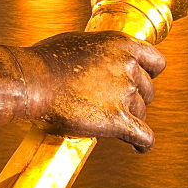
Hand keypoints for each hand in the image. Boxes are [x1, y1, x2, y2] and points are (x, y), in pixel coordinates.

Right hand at [18, 31, 165, 152]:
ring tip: (110, 120)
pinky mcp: (118, 120)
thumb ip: (98, 52)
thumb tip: (99, 61)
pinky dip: (142, 143)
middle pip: (147, 89)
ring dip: (130, 117)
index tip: (139, 79)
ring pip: (142, 112)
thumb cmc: (44, 60)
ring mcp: (125, 93)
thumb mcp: (77, 42)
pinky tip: (136, 145)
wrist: (31, 80)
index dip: (148, 72)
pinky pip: (144, 136)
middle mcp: (127, 66)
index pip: (155, 61)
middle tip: (113, 101)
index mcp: (119, 44)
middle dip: (134, 97)